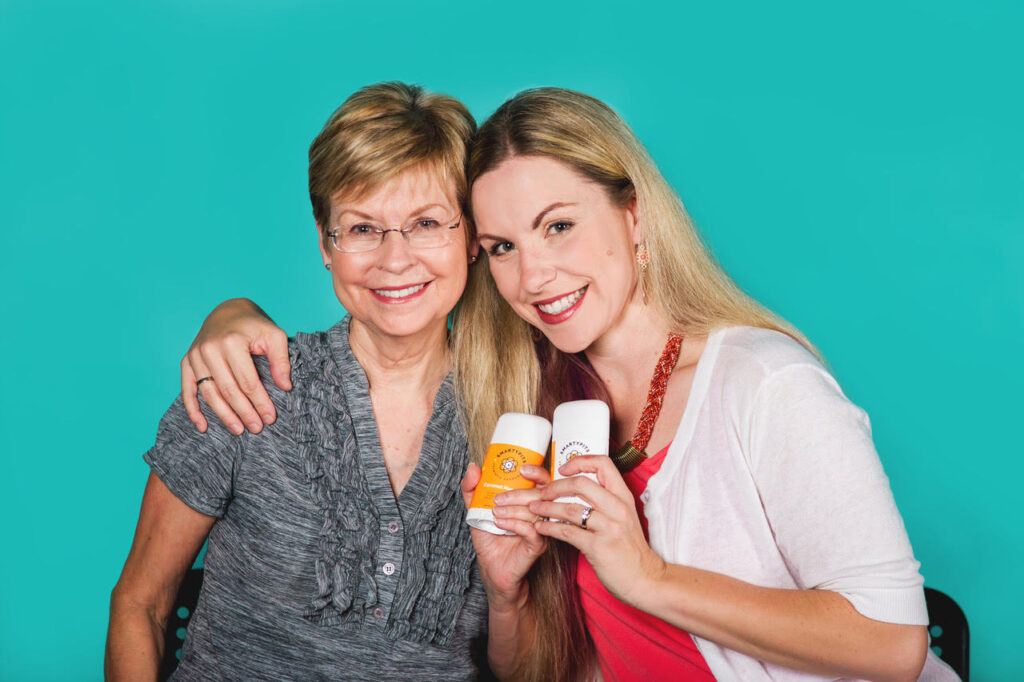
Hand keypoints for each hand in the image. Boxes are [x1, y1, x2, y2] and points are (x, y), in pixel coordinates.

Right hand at [181, 298, 290, 434]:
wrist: (227, 311)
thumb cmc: (253, 326)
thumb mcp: (274, 335)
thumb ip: (281, 360)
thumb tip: (285, 387)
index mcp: (232, 342)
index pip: (248, 381)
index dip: (260, 402)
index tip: (270, 418)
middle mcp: (209, 349)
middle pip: (228, 390)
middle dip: (244, 412)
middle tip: (256, 428)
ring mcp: (195, 356)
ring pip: (209, 393)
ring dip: (223, 415)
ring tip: (238, 429)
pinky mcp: (186, 362)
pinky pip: (187, 390)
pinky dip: (193, 410)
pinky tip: (203, 426)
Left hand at [461, 464, 549, 607]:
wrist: (493, 570)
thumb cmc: (490, 540)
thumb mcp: (477, 511)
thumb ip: (472, 490)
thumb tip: (472, 468)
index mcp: (530, 500)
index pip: (541, 480)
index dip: (536, 471)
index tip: (521, 467)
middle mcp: (540, 512)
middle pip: (540, 493)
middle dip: (517, 492)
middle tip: (497, 499)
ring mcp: (541, 528)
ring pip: (536, 510)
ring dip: (512, 509)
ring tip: (495, 513)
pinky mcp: (538, 545)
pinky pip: (532, 529)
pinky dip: (515, 523)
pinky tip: (500, 524)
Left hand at [530, 455, 666, 607]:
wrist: (644, 578)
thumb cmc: (629, 547)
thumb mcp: (623, 516)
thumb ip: (605, 501)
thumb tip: (577, 487)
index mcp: (623, 496)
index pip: (602, 464)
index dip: (579, 461)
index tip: (562, 468)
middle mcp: (618, 508)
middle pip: (581, 483)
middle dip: (555, 486)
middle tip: (541, 492)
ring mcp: (609, 527)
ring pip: (570, 508)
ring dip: (546, 507)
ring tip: (533, 508)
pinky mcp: (598, 547)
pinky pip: (567, 533)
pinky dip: (549, 528)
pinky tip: (540, 528)